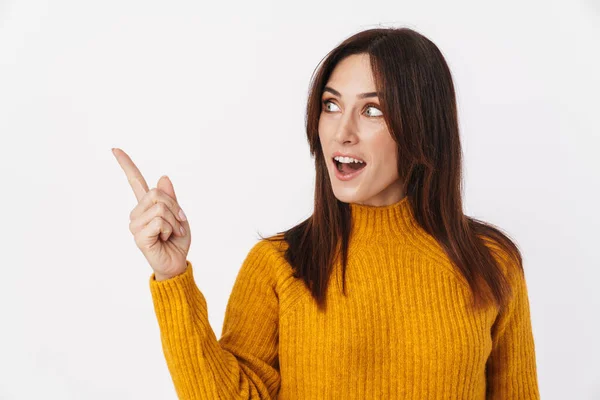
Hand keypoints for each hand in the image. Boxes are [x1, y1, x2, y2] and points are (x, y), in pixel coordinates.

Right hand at [112, 148, 190, 280]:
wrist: (177, 263)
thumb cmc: (177, 242)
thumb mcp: (178, 216)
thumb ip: (171, 198)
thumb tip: (163, 177)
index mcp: (147, 206)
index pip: (135, 182)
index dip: (126, 164)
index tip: (115, 149)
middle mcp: (137, 214)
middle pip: (157, 193)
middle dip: (175, 207)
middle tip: (179, 223)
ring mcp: (136, 225)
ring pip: (160, 208)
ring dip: (174, 221)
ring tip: (171, 234)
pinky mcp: (139, 236)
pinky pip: (159, 221)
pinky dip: (170, 230)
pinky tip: (165, 239)